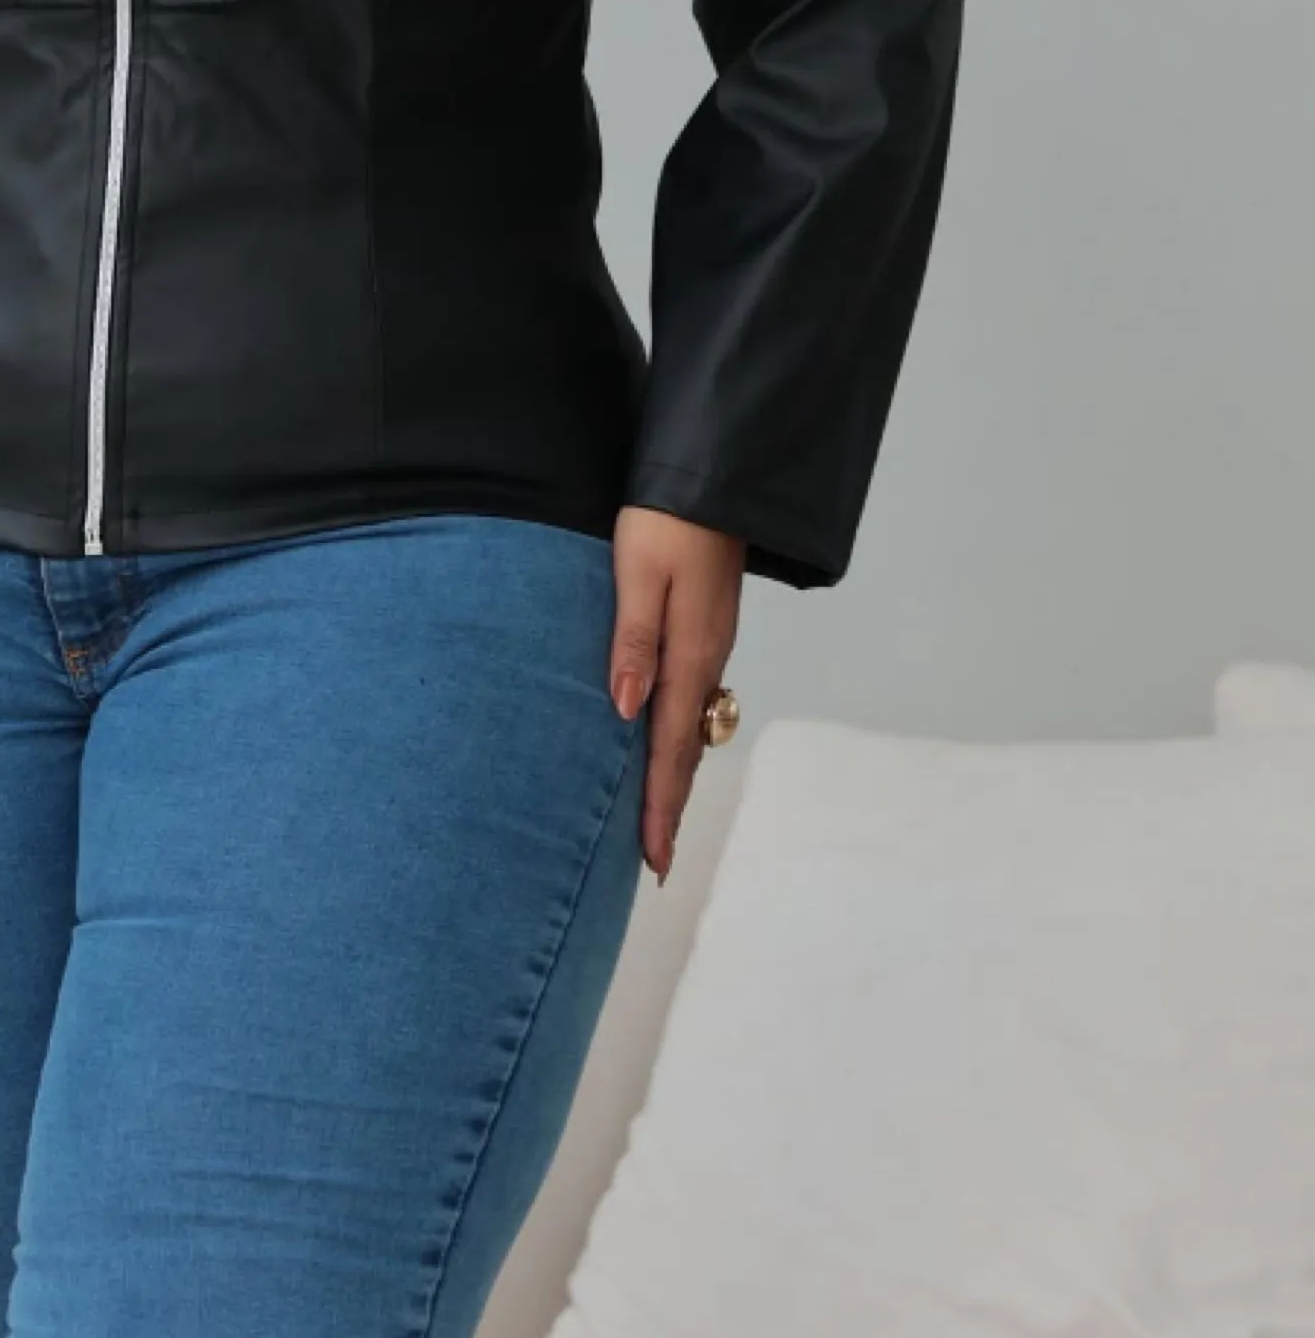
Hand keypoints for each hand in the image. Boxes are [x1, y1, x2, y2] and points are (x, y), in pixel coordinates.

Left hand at [609, 507, 744, 882]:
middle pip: (686, 747)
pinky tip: (662, 741)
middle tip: (656, 860)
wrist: (713, 478)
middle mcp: (706, 658)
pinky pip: (693, 697)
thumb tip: (624, 711)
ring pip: (691, 724)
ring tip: (656, 816)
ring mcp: (710, 643)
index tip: (653, 857)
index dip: (661, 804)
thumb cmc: (666, 520)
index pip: (670, 746)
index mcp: (689, 652)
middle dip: (671, 805)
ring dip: (674, 773)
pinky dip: (677, 735)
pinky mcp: (706, 627)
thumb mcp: (638, 574)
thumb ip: (632, 640)